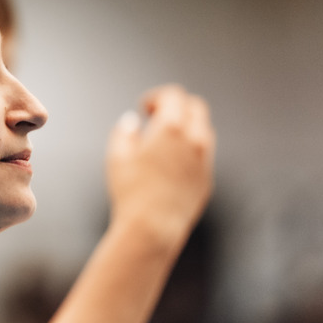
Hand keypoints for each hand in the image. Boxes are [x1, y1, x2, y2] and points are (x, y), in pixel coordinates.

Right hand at [106, 85, 215, 250]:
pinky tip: (171, 161)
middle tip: (157, 116)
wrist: (153, 227)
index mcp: (171, 128)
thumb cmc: (131, 192)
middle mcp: (194, 139)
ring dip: (185, 126)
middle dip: (176, 106)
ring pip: (203, 129)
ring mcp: (203, 160)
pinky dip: (190, 147)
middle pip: (195, 107)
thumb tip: (131, 123)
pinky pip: (203, 153)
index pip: (173, 96)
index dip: (157, 97)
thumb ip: (124, 132)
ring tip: (163, 139)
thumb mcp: (116, 156)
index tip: (144, 107)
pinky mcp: (206, 178)